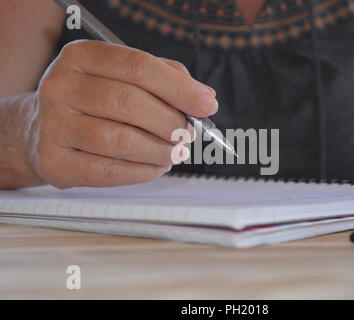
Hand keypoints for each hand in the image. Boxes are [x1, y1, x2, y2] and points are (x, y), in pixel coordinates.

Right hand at [27, 40, 216, 187]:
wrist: (41, 131)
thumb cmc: (95, 102)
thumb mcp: (123, 77)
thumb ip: (166, 79)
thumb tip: (205, 98)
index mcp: (82, 57)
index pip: (139, 67)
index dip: (179, 88)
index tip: (207, 105)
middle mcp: (61, 86)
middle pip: (131, 103)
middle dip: (171, 122)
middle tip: (187, 134)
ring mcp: (53, 125)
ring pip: (122, 140)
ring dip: (160, 151)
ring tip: (174, 152)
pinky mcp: (54, 161)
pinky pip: (109, 171)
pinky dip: (143, 172)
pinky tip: (156, 167)